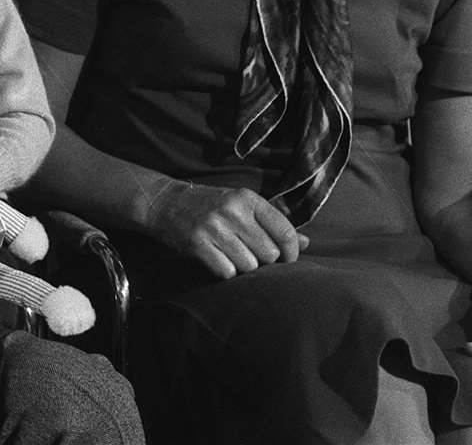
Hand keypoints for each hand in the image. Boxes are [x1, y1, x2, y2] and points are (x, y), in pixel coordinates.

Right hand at [146, 181, 308, 279]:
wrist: (165, 202)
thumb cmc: (210, 205)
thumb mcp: (241, 205)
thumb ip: (273, 223)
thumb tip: (306, 243)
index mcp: (248, 198)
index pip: (284, 231)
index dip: (291, 252)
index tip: (286, 259)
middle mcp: (233, 210)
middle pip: (269, 254)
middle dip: (263, 260)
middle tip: (249, 253)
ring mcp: (214, 227)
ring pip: (249, 266)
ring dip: (243, 267)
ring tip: (231, 255)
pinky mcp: (198, 244)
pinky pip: (227, 272)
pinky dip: (226, 272)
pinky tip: (218, 260)